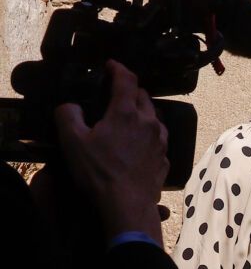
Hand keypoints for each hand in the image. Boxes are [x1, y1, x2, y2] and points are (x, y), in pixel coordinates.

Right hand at [51, 62, 168, 241]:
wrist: (128, 204)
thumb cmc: (99, 171)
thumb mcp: (72, 140)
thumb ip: (68, 115)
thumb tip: (71, 107)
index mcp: (126, 112)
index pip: (127, 79)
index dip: (118, 68)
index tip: (111, 65)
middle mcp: (149, 122)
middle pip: (143, 96)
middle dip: (130, 89)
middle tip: (116, 91)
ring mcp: (161, 141)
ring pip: (155, 117)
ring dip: (142, 111)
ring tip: (129, 115)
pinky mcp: (164, 159)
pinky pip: (159, 138)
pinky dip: (149, 133)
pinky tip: (140, 141)